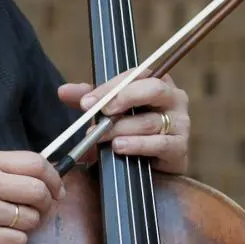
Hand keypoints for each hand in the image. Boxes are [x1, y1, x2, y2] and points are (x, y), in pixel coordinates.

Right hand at [0, 150, 65, 243]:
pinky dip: (16, 240)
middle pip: (39, 191)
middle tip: (40, 209)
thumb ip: (8, 170)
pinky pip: (19, 240)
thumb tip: (49, 178)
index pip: (36, 163)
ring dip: (30, 224)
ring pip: (32, 218)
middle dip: (47, 203)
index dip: (54, 178)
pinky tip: (2, 235)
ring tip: (12, 222)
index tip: (57, 189)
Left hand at [58, 73, 190, 173]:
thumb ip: (90, 100)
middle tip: (102, 112)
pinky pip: (160, 144)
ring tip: (103, 138)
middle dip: (124, 98)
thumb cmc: (130, 132)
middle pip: (153, 89)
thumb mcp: (108, 113)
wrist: (147, 168)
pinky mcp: (180, 148)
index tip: (87, 102)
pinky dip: (138, 145)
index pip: (136, 75)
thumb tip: (63, 91)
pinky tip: (120, 147)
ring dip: (122, 129)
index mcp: (157, 82)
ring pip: (150, 121)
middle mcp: (174, 98)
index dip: (111, 87)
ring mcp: (181, 123)